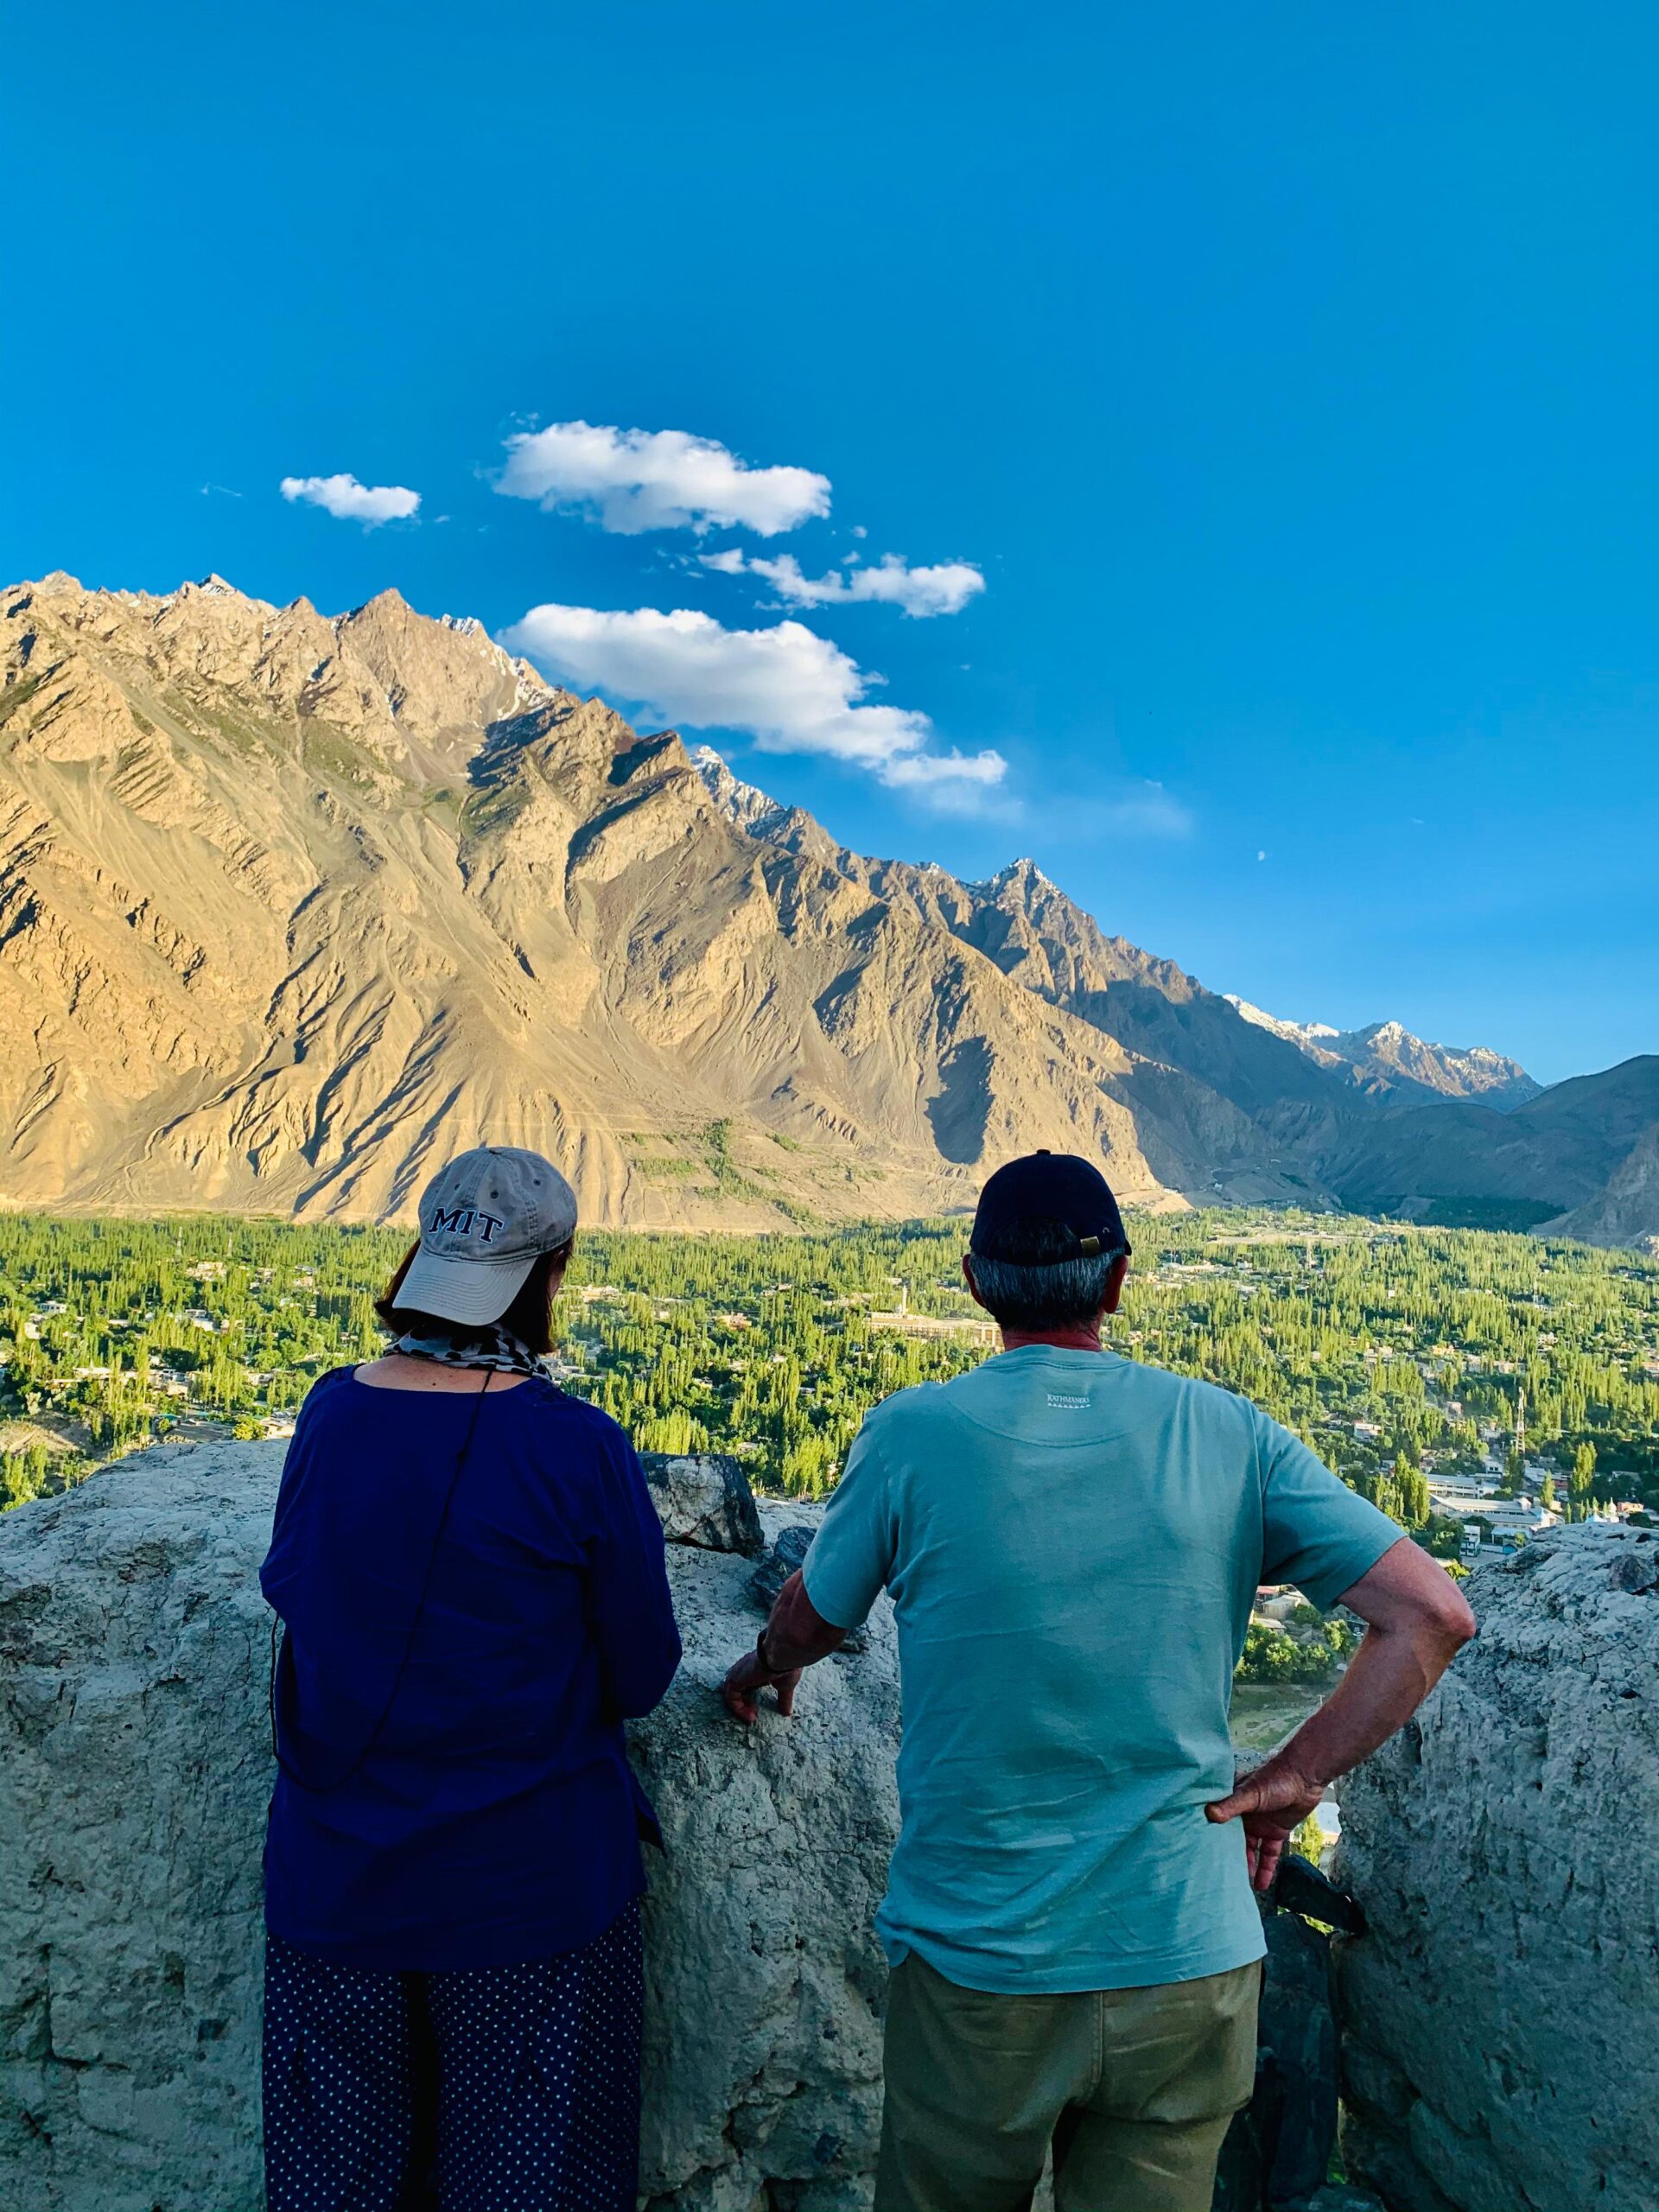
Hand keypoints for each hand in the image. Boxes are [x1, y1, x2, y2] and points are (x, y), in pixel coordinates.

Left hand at [720, 1646, 801, 1724]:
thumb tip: (787, 1712)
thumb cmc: (787, 1665)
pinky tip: (750, 1716)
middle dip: (742, 1701)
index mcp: (755, 1666)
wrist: (783, 1655)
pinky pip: (731, 1698)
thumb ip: (784, 1699)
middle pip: (735, 1686)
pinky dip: (738, 1709)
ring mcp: (738, 1673)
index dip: (749, 1694)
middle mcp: (744, 1667)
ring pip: (730, 1692)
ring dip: (739, 1707)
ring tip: (752, 1716)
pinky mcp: (735, 1680)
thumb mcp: (785, 1686)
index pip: (746, 1680)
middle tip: (753, 1712)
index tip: (758, 1706)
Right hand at [1204, 1759, 1323, 1892]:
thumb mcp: (1251, 1793)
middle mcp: (1244, 1815)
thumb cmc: (1275, 1778)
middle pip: (1233, 1840)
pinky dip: (1266, 1869)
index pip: (1218, 1823)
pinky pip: (1269, 1854)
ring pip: (1250, 1850)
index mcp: (1233, 1802)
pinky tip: (1261, 1885)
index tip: (1200, 1855)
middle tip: (1219, 1876)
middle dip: (1228, 1856)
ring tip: (1238, 1886)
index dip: (1210, 1838)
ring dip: (1246, 1866)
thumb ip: (1232, 1805)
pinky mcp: (1276, 1832)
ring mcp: (1260, 1825)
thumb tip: (1209, 1815)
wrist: (1305, 1777)